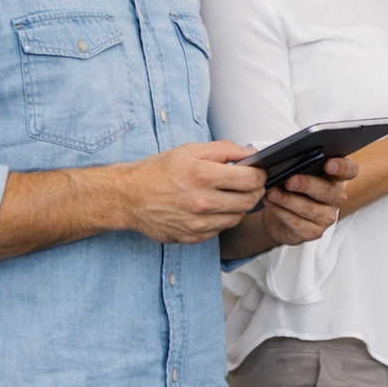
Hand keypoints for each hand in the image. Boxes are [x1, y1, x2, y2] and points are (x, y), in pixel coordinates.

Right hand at [113, 140, 265, 243]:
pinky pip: (221, 229)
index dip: (259, 174)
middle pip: (249, 201)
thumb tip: (251, 153)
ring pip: (237, 217)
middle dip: (254, 190)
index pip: (250, 180)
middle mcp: (202, 202)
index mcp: (203, 176)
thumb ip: (225, 149)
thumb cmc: (158, 171)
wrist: (128, 197)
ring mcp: (198, 223)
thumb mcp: (190, 150)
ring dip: (239, 205)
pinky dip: (222, 218)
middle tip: (247, 183)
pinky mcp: (193, 237)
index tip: (257, 172)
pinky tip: (212, 207)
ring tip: (227, 194)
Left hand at [257, 156, 358, 245]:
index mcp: (336, 177)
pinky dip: (281, 212)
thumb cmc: (292, 187)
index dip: (342, 167)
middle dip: (307, 185)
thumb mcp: (298, 172)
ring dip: (288, 200)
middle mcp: (336, 197)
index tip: (328, 164)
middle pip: (328, 191)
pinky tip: (271, 204)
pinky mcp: (314, 232)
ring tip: (272, 193)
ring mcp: (327, 216)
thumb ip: (300, 163)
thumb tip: (288, 160)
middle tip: (290, 181)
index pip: (349, 170)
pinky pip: (297, 223)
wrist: (280, 214)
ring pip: (310, 209)